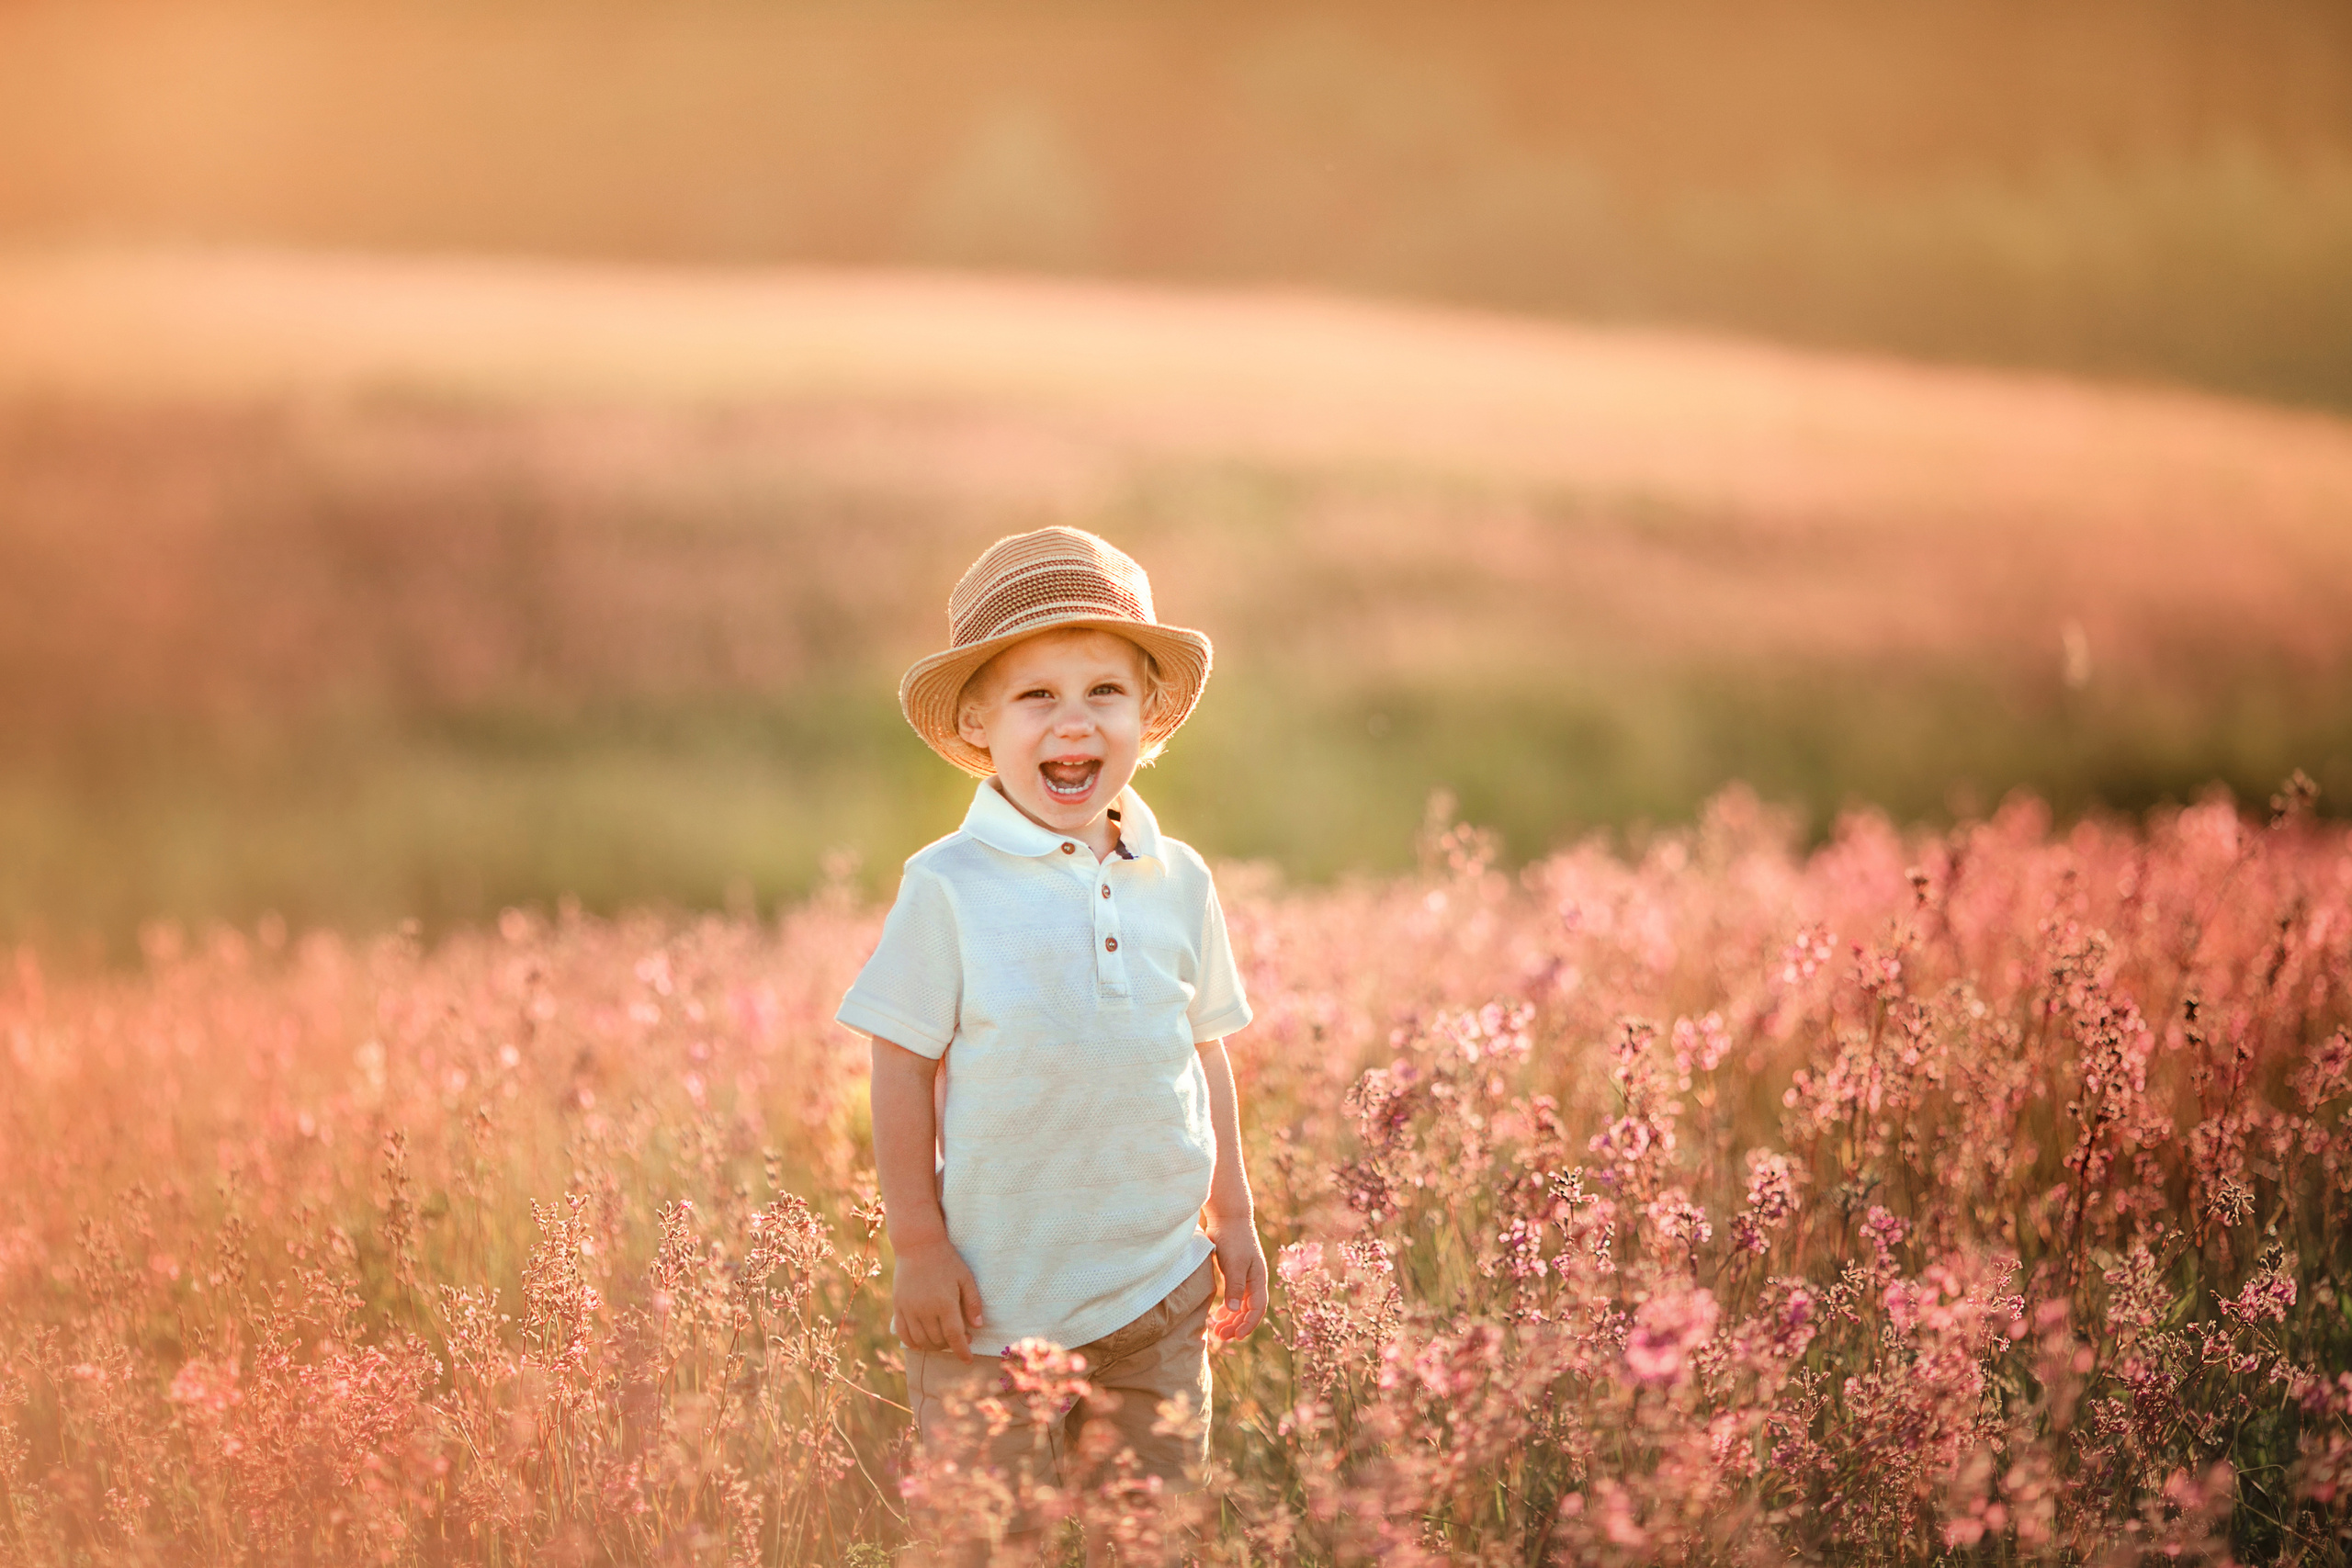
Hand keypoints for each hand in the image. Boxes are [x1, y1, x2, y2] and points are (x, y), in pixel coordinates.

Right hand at [891, 1238, 984, 1361]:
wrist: (918, 1245)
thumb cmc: (946, 1260)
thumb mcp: (965, 1278)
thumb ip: (973, 1302)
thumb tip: (977, 1326)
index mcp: (945, 1303)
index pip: (954, 1337)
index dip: (962, 1351)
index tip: (968, 1359)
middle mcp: (925, 1310)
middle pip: (938, 1340)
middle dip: (951, 1345)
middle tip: (961, 1338)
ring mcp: (909, 1309)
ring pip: (921, 1340)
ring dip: (933, 1346)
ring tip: (943, 1339)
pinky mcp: (898, 1306)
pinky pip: (903, 1333)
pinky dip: (912, 1343)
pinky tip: (921, 1343)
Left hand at [1205, 1214, 1266, 1341]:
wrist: (1228, 1217)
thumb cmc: (1233, 1238)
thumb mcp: (1234, 1262)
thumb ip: (1235, 1286)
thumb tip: (1234, 1310)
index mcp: (1258, 1278)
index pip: (1257, 1308)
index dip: (1248, 1324)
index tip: (1236, 1336)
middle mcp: (1254, 1280)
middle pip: (1249, 1310)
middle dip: (1237, 1325)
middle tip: (1221, 1337)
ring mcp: (1245, 1277)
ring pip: (1241, 1305)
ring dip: (1231, 1319)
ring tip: (1217, 1330)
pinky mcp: (1234, 1273)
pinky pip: (1234, 1297)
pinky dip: (1228, 1308)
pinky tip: (1217, 1315)